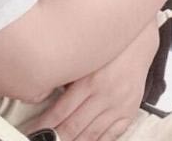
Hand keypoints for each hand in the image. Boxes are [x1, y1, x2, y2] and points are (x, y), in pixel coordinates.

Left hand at [22, 19, 159, 140]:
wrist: (139, 41)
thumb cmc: (109, 47)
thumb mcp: (85, 57)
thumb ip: (68, 77)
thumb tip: (43, 95)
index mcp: (91, 80)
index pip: (60, 112)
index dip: (44, 126)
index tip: (32, 131)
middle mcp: (106, 95)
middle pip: (73, 127)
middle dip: (55, 138)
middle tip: (43, 140)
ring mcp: (119, 106)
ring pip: (90, 135)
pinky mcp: (130, 111)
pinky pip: (111, 136)